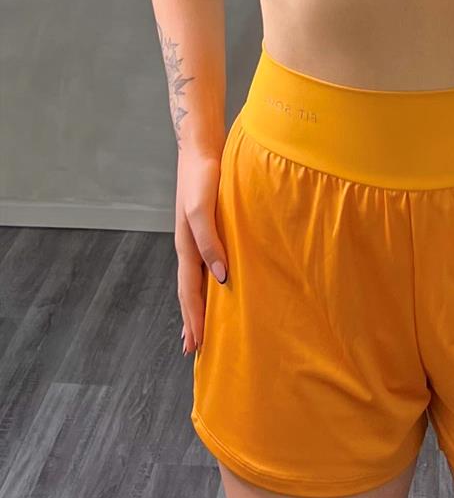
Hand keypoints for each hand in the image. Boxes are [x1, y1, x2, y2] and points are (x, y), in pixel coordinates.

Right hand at [174, 147, 228, 356]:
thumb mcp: (203, 211)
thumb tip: (222, 278)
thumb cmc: (202, 178)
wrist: (201, 148)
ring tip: (202, 325)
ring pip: (196, 280)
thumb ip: (210, 243)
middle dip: (192, 320)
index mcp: (187, 247)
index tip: (195, 347)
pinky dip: (208, 282)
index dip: (194, 319)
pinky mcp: (208, 227)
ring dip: (199, 304)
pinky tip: (217, 283)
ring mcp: (197, 237)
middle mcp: (190, 246)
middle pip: (189, 292)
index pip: (190, 293)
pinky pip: (207, 263)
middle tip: (195, 349)